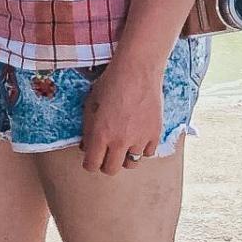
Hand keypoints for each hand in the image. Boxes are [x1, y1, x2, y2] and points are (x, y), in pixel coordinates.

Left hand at [79, 60, 165, 175]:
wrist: (137, 71)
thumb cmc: (110, 84)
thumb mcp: (91, 104)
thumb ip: (87, 128)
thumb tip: (86, 146)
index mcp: (100, 134)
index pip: (92, 165)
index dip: (89, 164)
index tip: (90, 159)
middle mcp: (119, 141)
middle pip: (111, 170)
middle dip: (105, 165)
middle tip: (105, 155)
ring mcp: (139, 139)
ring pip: (131, 164)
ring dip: (124, 157)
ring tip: (122, 145)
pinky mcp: (155, 135)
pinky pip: (147, 153)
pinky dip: (141, 149)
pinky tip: (137, 137)